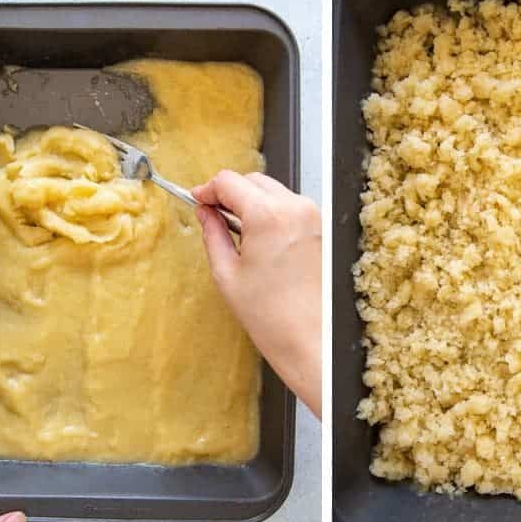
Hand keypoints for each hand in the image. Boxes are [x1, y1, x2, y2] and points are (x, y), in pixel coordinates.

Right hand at [192, 170, 321, 417]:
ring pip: (273, 191)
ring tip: (237, 232)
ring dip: (251, 202)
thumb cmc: (273, 316)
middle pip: (253, 180)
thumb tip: (205, 213)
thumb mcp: (227, 273)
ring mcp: (314, 217)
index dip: (208, 189)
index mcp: (268, 216)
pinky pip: (290, 207)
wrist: (312, 341)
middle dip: (230, 193)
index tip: (198, 199)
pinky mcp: (322, 229)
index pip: (229, 181)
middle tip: (212, 214)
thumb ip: (213, 234)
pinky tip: (260, 239)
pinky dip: (271, 213)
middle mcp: (296, 209)